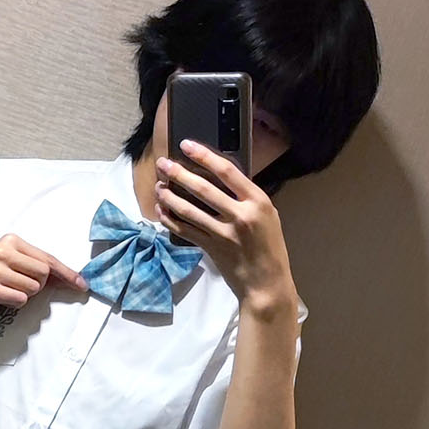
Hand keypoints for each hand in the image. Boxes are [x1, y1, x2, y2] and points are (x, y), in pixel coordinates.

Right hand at [0, 233, 87, 314]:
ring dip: (25, 294)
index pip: (47, 258)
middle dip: (39, 285)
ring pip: (33, 288)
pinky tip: (1, 297)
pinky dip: (15, 302)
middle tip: (20, 284)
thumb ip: (36, 267)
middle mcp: (4, 251)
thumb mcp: (10, 262)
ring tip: (7, 289)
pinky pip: (20, 299)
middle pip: (44, 274)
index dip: (66, 273)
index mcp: (12, 241)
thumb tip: (68, 279)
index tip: (81, 284)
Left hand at [155, 142, 295, 309]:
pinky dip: (171, 219)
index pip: (227, 171)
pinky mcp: (211, 247)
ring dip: (170, 196)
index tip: (187, 145)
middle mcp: (241, 215)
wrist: (267, 283)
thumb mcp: (267, 216)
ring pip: (189, 209)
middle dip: (179, 173)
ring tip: (158, 186)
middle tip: (163, 163)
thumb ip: (246, 198)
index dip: (204, 155)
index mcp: (258, 201)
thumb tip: (220, 179)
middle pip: (203, 188)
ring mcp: (224, 233)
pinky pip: (185, 230)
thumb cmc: (269, 248)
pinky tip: (162, 210)